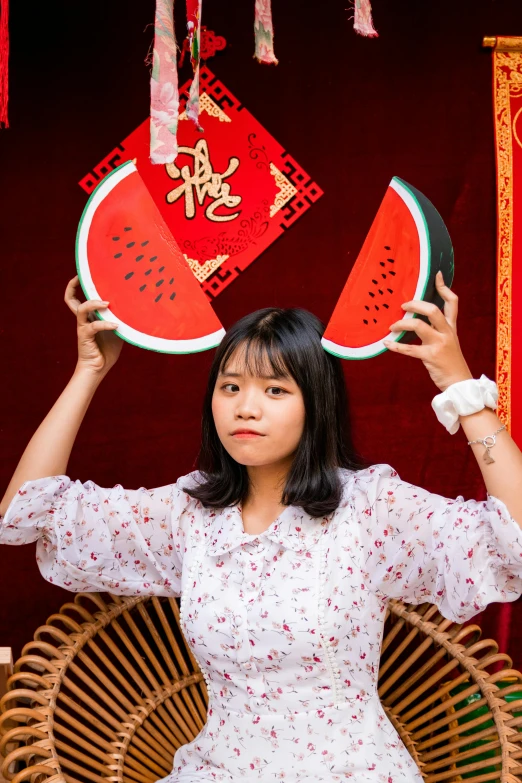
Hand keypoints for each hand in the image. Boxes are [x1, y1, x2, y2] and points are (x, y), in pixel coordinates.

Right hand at [64, 275, 122, 375]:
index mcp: (89, 317)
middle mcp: (83, 320)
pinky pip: (93, 326)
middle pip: (70, 300)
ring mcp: (83, 328)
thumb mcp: (116, 329)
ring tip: (107, 303)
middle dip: (73, 286)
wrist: (98, 368)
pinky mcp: (85, 337)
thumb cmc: (107, 349)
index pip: (76, 298)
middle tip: (82, 277)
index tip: (82, 275)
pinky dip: (105, 324)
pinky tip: (116, 326)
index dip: (75, 286)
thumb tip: (134, 307)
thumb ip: (119, 318)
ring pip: (82, 309)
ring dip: (94, 304)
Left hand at [383, 271, 472, 391]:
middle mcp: (446, 332)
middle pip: (432, 310)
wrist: (459, 382)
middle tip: (403, 306)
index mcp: (451, 327)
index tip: (436, 276)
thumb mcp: (450, 341)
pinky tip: (386, 344)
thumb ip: (439, 329)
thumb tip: (420, 318)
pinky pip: (409, 349)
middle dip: (415, 305)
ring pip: (418, 326)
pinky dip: (395, 346)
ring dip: (402, 324)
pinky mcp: (429, 357)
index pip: (452, 302)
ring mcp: (438, 344)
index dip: (444, 287)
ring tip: (392, 326)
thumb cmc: (451, 361)